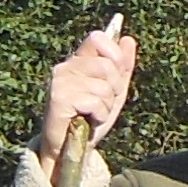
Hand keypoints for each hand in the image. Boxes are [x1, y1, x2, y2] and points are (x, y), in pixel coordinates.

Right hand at [38, 17, 136, 158]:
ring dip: (106, 106)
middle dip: (115, 88)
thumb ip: (122, 67)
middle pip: (107, 65)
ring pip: (103, 86)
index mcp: (78, 61)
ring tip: (94, 114)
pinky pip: (94, 102)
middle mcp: (66, 67)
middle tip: (103, 103)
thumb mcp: (113, 92)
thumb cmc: (91, 119)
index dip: (114, 54)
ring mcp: (60, 81)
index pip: (97, 38)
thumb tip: (129, 39)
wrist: (70, 148)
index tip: (115, 76)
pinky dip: (98, 115)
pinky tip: (88, 121)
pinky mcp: (59, 98)